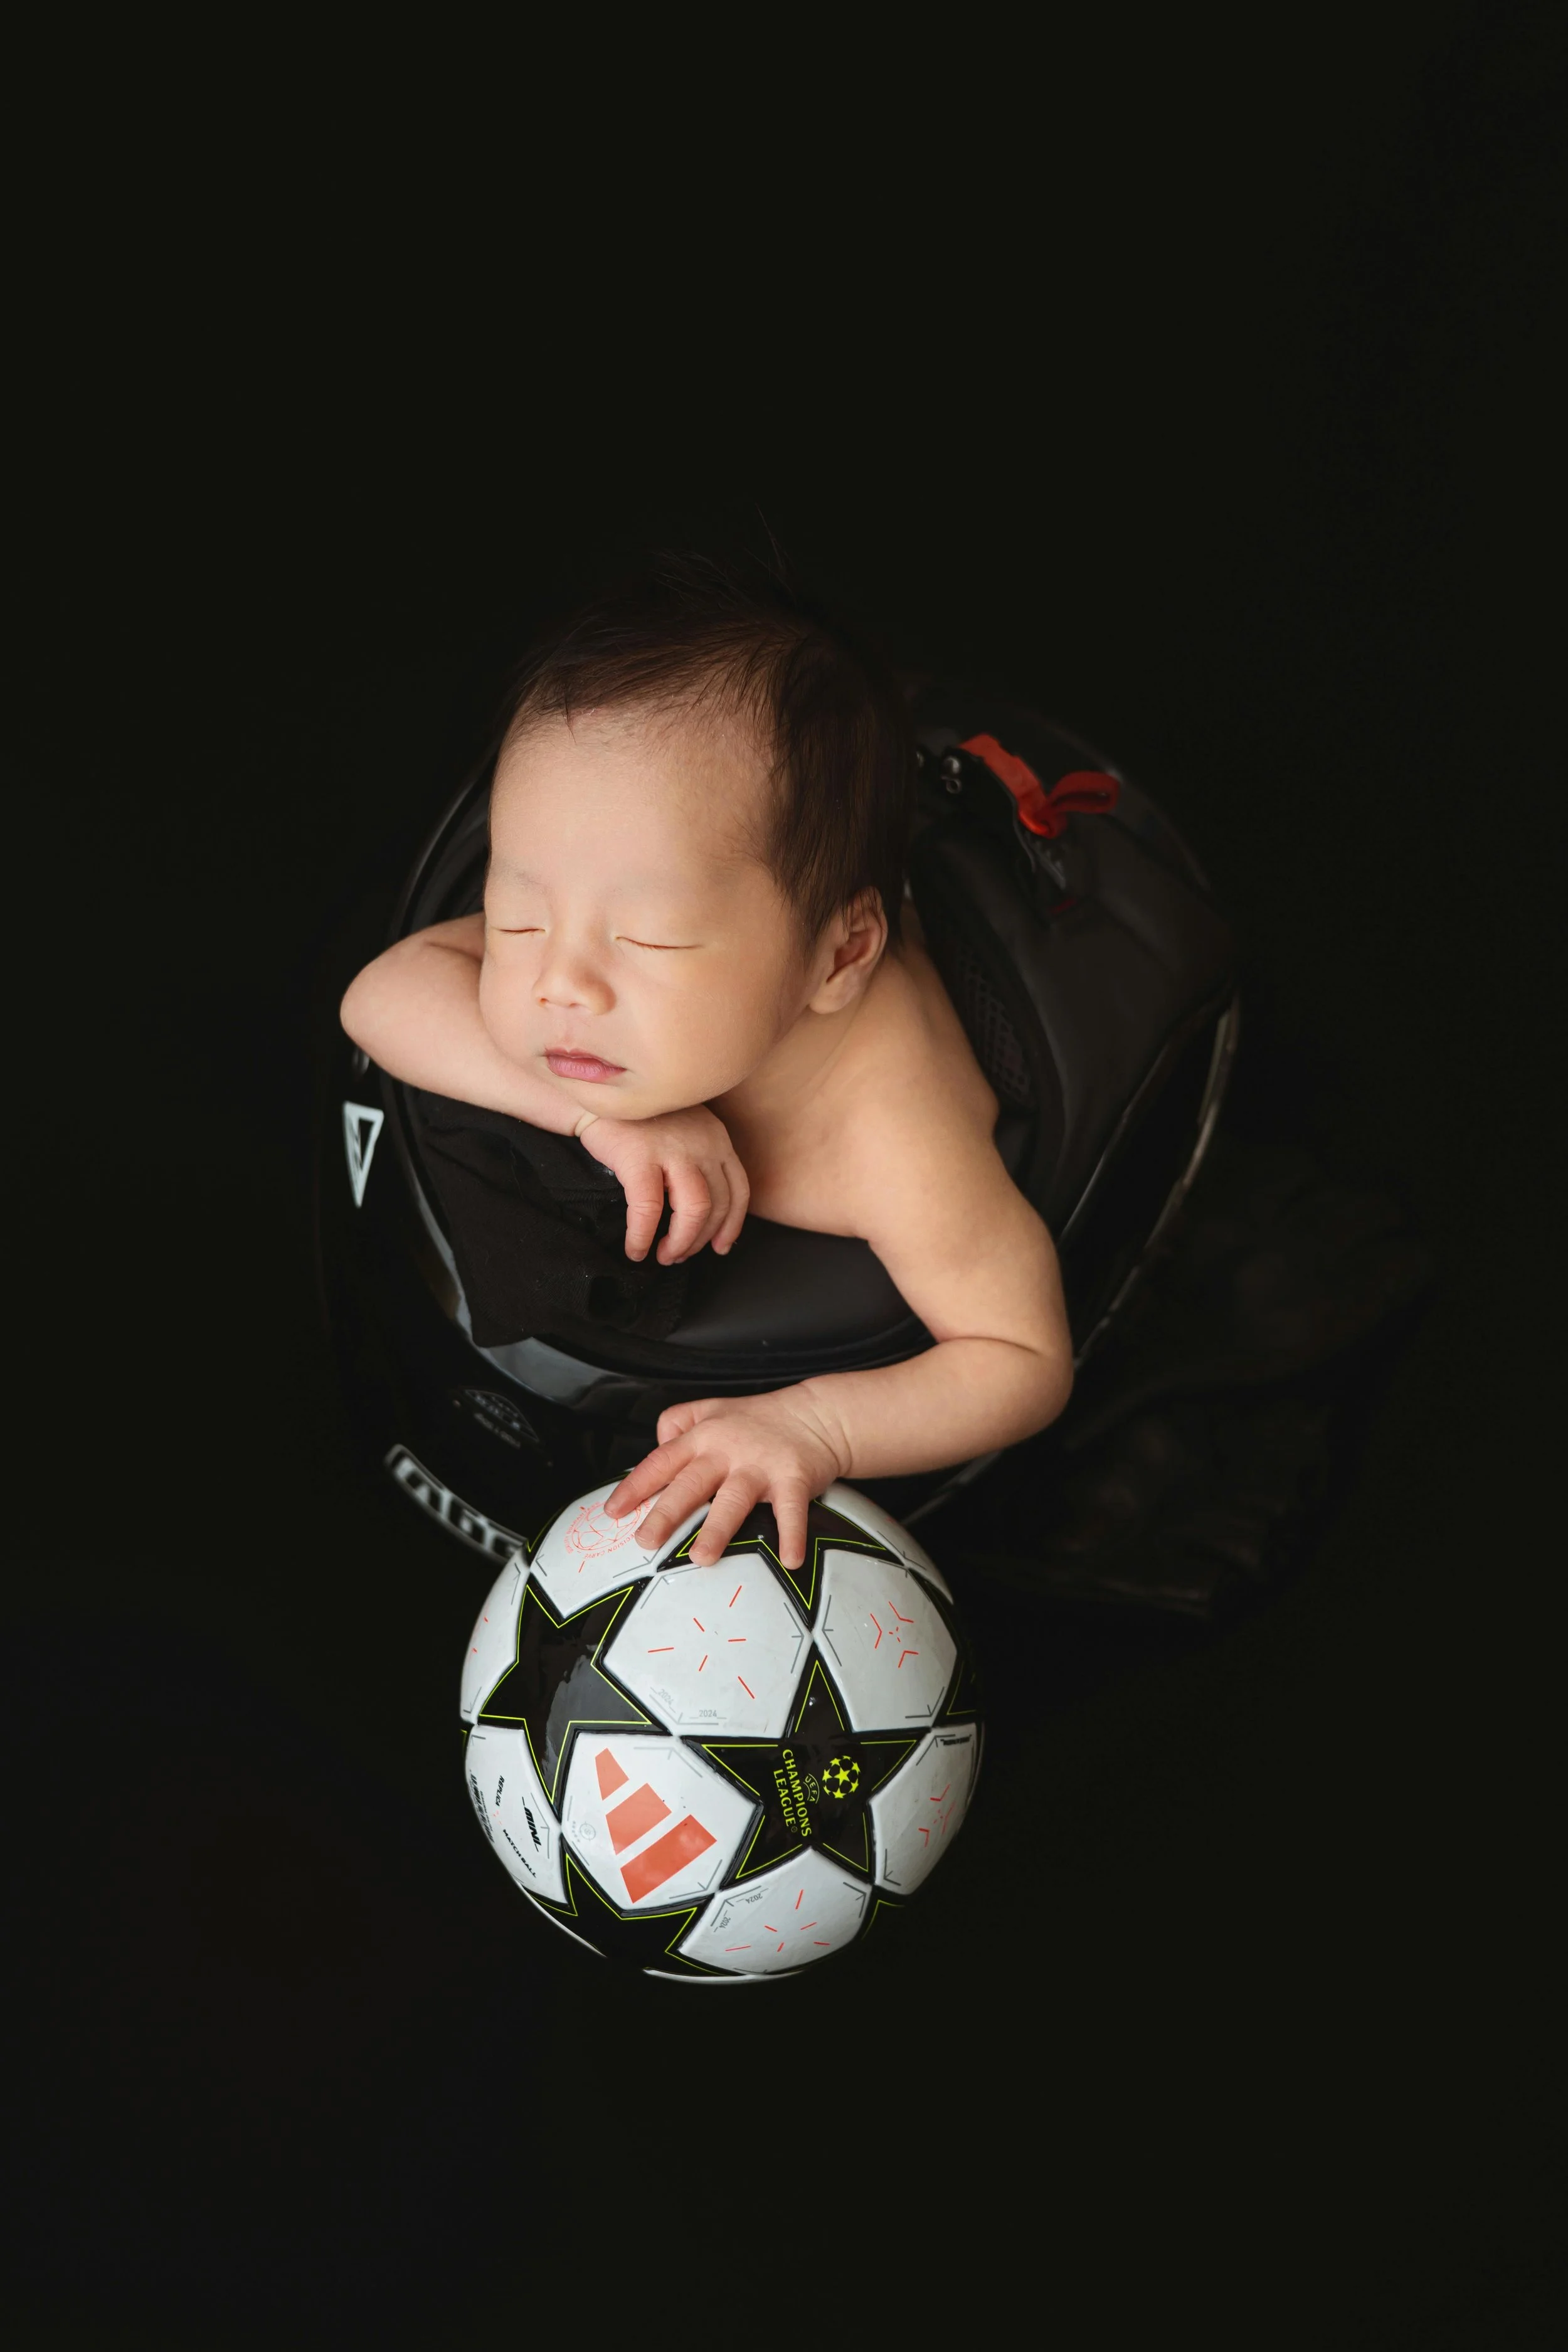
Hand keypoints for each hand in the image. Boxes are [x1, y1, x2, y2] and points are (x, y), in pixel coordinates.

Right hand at [580, 1106, 749, 1264]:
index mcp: (716, 1138)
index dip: (732, 1225)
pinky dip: (642, 1237)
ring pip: (695, 1211)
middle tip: (678, 1255)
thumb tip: (703, 1216)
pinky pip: (649, 1210)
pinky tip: (636, 1248)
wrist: (598, 1096)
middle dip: (699, 1240)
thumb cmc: (638, 1122)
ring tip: (662, 1255)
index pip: (739, 1190)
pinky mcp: (640, 1157)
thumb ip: (698, 1162)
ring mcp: (674, 1149)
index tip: (720, 1246)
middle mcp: (704, 1143)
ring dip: (681, 1243)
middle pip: (719, 1205)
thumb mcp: (683, 1134)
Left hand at [606, 1388, 848, 1566]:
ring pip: (733, 1498)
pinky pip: (791, 1510)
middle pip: (690, 1483)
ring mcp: (760, 1464)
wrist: (817, 1414)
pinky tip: (789, 1560)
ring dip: (717, 1529)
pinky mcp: (794, 1476)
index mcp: (703, 1436)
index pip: (661, 1461)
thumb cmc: (760, 1419)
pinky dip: (791, 1535)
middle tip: (646, 1541)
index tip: (613, 1512)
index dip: (635, 1486)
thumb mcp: (713, 1408)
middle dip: (666, 1513)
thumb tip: (656, 1446)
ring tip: (701, 1558)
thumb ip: (680, 1423)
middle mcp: (727, 1449)